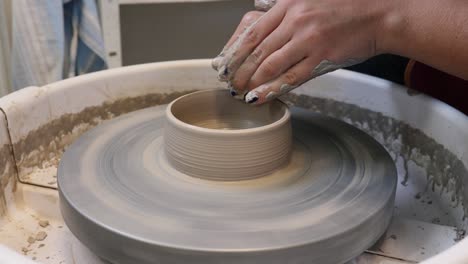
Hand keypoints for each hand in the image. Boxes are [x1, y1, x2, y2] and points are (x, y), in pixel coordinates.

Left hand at [213, 0, 389, 103]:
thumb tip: (260, 16)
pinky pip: (291, 76)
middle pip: (257, 49)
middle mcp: (295, 20)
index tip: (227, 63)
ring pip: (270, 64)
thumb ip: (284, 12)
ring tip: (242, 92)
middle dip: (240, 69)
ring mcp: (308, 39)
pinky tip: (261, 96)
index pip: (253, 30)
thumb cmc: (346, 9)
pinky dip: (273, 88)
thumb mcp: (309, 1)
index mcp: (289, 5)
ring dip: (252, 81)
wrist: (380, 15)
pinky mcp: (322, 56)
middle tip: (231, 82)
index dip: (235, 49)